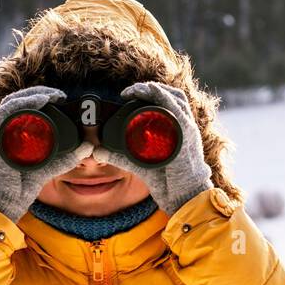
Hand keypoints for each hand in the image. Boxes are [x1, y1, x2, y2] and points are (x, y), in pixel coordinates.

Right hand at [0, 86, 93, 222]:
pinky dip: (22, 104)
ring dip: (33, 95)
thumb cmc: (21, 186)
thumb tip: (88, 148)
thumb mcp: (48, 168)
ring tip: (52, 96)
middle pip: (18, 101)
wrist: (3, 202)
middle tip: (60, 95)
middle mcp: (1, 130)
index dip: (40, 97)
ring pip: (11, 104)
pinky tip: (38, 101)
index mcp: (10, 133)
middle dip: (39, 93)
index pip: (23, 107)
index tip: (61, 97)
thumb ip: (66, 158)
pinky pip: (5, 114)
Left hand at [93, 81, 212, 214]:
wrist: (184, 196)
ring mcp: (188, 130)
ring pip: (176, 98)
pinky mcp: (186, 136)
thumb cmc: (168, 182)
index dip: (152, 93)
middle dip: (152, 88)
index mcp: (179, 130)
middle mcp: (186, 127)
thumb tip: (97, 153)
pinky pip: (177, 110)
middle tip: (130, 91)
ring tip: (138, 89)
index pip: (170, 102)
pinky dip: (164, 98)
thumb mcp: (140, 164)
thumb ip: (120, 157)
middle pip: (174, 95)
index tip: (129, 94)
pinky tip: (152, 92)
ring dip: (156, 89)